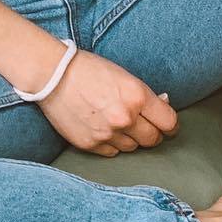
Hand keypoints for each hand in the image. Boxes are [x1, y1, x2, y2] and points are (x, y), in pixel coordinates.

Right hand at [38, 49, 176, 155]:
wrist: (51, 76)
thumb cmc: (88, 70)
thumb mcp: (123, 75)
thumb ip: (143, 95)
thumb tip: (164, 105)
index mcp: (137, 96)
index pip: (169, 122)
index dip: (170, 125)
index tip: (167, 126)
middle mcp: (125, 118)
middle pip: (153, 139)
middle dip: (152, 133)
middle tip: (144, 126)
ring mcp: (107, 134)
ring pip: (133, 147)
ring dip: (130, 138)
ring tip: (116, 123)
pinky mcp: (90, 145)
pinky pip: (112, 152)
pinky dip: (112, 143)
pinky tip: (103, 128)